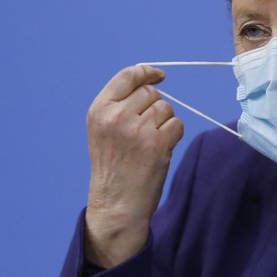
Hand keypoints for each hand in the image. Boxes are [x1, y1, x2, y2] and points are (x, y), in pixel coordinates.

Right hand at [84, 65, 183, 266]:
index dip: (147, 72)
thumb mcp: (104, 130)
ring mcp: (137, 129)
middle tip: (145, 131)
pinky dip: (173, 135)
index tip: (159, 75)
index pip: (127, 76)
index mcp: (99, 110)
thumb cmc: (113, 166)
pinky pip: (177, 124)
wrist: (116, 204)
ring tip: (148, 143)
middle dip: (155, 107)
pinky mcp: (157, 143)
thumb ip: (121, 105)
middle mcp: (116, 117)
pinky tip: (159, 150)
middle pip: (151, 93)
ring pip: (166, 108)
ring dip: (164, 123)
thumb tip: (152, 82)